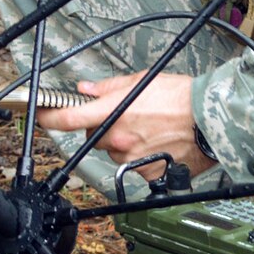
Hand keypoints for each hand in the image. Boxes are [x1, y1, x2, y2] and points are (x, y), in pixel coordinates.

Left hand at [35, 72, 210, 174]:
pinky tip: (155, 143)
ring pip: (114, 152)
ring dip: (121, 143)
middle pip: (94, 137)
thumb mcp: (141, 81)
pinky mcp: (148, 172)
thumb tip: (86, 89)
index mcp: (113, 112)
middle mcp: (119, 138)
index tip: (42, 115)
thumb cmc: (181, 97)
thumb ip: (108, 87)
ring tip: (146, 129)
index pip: (69, 118)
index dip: (50, 117)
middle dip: (102, 128)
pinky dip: (140, 156)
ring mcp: (132, 157)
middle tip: (123, 117)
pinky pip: (134, 166)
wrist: (210, 118)